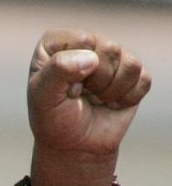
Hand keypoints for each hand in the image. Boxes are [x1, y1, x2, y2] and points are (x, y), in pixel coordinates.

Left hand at [27, 29, 150, 185]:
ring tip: (95, 99)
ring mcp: (112, 56)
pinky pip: (142, 79)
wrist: (73, 145)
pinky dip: (126, 98)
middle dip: (96, 82)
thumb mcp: (42, 98)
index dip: (75, 70)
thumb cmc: (53, 119)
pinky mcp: (133, 73)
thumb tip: (91, 58)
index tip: (64, 89)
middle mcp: (86, 43)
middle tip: (80, 96)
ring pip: (130, 63)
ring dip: (111, 91)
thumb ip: (57, 71)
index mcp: (57, 43)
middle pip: (109, 49)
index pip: (83, 40)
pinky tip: (110, 103)